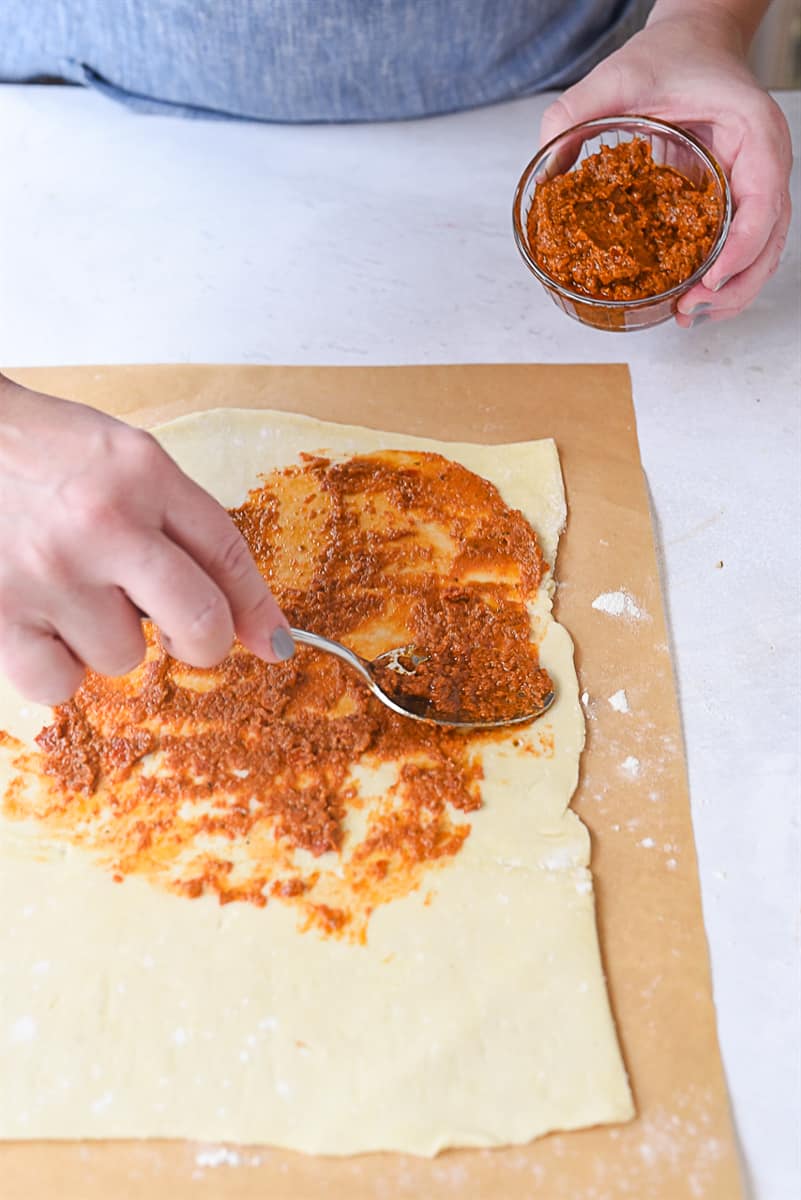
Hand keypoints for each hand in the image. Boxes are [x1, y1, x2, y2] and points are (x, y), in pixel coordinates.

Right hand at [0, 376, 292, 704]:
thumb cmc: (32, 452)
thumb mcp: (118, 459)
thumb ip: (179, 522)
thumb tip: (243, 615)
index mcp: (141, 474)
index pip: (225, 552)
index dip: (256, 608)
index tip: (274, 642)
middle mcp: (102, 523)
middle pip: (199, 622)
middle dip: (202, 642)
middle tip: (177, 633)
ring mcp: (49, 573)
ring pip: (122, 658)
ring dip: (104, 639)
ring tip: (66, 590)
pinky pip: (59, 684)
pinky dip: (54, 665)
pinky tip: (36, 619)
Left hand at [540, 6, 791, 324]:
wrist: (693, 41)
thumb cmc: (670, 54)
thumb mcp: (617, 75)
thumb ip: (574, 113)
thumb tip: (541, 169)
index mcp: (753, 132)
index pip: (765, 199)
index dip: (742, 247)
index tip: (709, 279)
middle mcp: (764, 162)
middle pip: (770, 238)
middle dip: (735, 284)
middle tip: (689, 310)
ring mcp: (753, 184)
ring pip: (762, 251)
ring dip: (732, 292)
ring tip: (689, 315)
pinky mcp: (736, 198)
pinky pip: (741, 246)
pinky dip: (722, 278)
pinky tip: (691, 299)